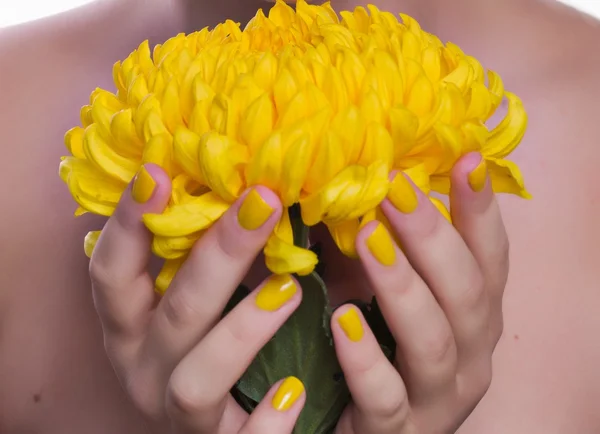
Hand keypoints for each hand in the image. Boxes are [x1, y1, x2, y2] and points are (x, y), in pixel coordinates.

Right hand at [89, 164, 304, 433]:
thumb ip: (203, 257)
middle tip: (263, 202)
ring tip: (290, 289)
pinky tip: (294, 389)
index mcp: (129, 326)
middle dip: (218, 253)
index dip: (127, 224)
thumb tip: (243, 186)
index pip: (111, 272)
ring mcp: (176, 413)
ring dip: (244, 329)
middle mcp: (142, 369)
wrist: (215, 430)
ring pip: (197, 378)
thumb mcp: (191, 302)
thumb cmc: (203, 346)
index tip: (157, 173)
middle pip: (174, 311)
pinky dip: (267, 419)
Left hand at [329, 153, 505, 433]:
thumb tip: (355, 176)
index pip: (490, 258)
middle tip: (396, 190)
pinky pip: (386, 396)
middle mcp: (470, 355)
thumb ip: (379, 244)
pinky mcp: (397, 430)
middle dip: (434, 238)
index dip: (481, 210)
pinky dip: (366, 357)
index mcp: (473, 316)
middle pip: (469, 294)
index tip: (466, 159)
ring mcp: (437, 397)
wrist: (364, 430)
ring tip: (368, 238)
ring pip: (434, 341)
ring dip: (403, 286)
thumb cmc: (375, 348)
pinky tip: (342, 321)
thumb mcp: (382, 291)